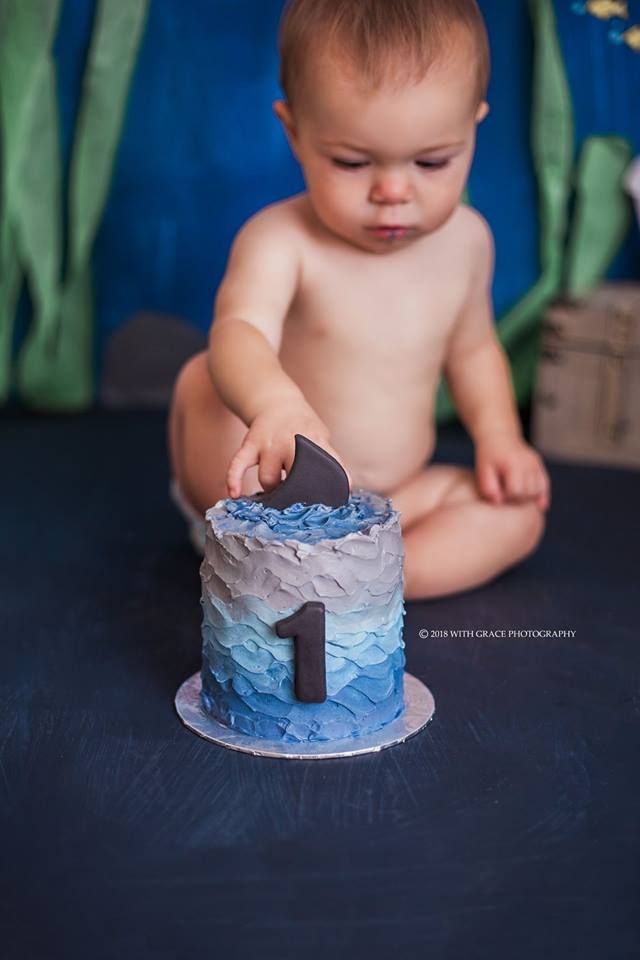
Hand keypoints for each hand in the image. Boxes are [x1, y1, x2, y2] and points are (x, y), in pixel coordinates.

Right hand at [226, 399, 350, 498]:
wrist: (277, 402)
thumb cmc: (302, 427)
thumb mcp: (321, 438)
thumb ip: (332, 461)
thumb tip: (346, 487)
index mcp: (313, 441)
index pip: (324, 468)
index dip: (327, 488)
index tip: (328, 503)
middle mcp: (290, 442)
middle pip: (293, 480)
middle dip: (294, 494)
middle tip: (297, 498)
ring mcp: (268, 444)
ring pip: (268, 479)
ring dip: (272, 488)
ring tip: (278, 485)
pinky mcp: (250, 445)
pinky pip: (238, 465)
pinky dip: (233, 479)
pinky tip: (233, 493)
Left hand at [475, 432, 550, 511]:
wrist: (499, 436)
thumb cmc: (488, 456)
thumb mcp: (483, 470)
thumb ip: (488, 487)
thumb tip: (498, 502)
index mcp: (513, 464)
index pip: (515, 491)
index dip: (506, 497)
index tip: (498, 494)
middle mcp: (528, 463)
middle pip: (529, 492)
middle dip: (518, 499)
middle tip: (506, 496)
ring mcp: (535, 463)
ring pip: (538, 490)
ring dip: (528, 498)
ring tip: (515, 495)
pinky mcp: (539, 465)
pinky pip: (544, 484)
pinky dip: (542, 496)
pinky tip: (539, 506)